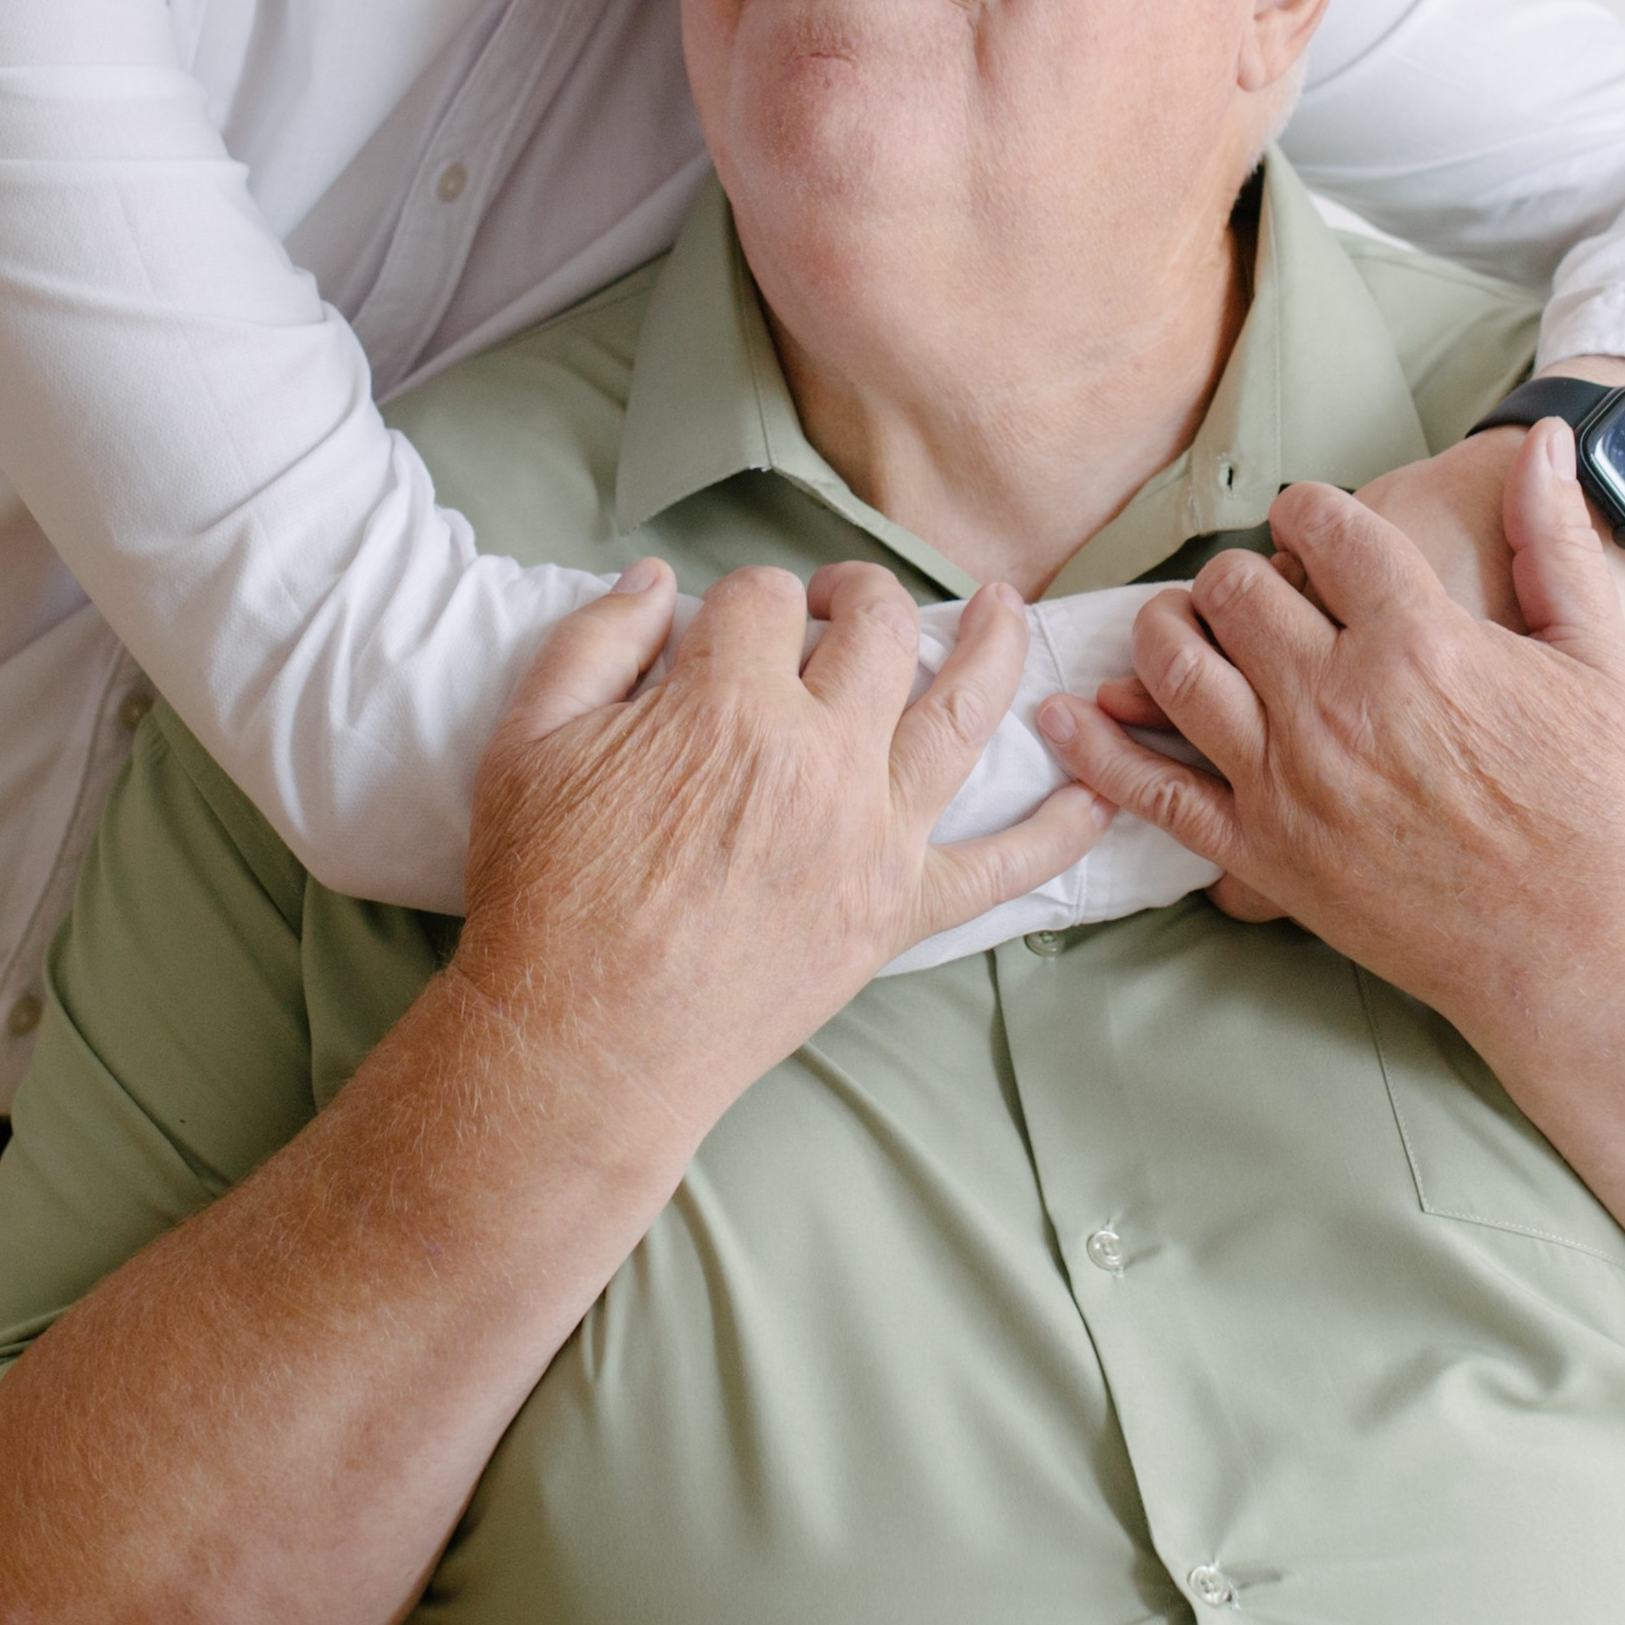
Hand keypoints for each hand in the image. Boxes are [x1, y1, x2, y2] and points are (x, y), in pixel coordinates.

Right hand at [458, 556, 1109, 1146]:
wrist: (581, 1042)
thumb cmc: (544, 893)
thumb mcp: (529, 739)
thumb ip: (594, 640)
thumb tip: (653, 582)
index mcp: (728, 701)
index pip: (762, 599)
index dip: (739, 604)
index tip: (717, 635)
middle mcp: (819, 755)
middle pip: (876, 630)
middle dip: (857, 596)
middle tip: (836, 606)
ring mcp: (871, 833)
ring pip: (961, 711)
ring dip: (993, 645)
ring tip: (1007, 607)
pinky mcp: (896, 910)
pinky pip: (1000, 866)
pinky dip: (1056, 832)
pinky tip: (1095, 794)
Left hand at [1040, 424, 1624, 1038]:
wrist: (1590, 955)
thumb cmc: (1608, 809)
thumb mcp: (1600, 660)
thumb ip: (1554, 542)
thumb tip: (1548, 441)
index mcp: (1416, 640)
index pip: (1323, 526)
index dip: (1313, 509)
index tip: (1318, 521)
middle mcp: (1335, 701)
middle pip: (1235, 586)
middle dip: (1246, 571)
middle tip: (1270, 591)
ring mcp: (1288, 780)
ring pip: (1175, 664)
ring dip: (1172, 630)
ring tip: (1195, 629)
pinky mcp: (1263, 856)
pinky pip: (1151, 792)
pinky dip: (1095, 749)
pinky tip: (1062, 715)